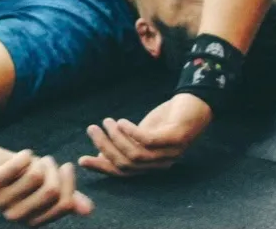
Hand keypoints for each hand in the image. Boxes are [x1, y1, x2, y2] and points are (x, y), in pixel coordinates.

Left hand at [0, 146, 94, 226]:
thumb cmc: (19, 174)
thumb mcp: (45, 184)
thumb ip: (66, 196)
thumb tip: (89, 209)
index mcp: (33, 220)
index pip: (64, 204)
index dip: (69, 183)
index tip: (67, 167)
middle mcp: (17, 216)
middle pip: (52, 191)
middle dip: (54, 170)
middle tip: (48, 160)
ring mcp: (1, 201)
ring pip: (36, 176)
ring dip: (39, 161)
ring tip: (33, 158)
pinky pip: (17, 167)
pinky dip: (24, 156)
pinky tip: (24, 154)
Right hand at [78, 93, 212, 176]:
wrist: (195, 104)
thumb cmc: (167, 120)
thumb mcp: (143, 134)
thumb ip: (126, 145)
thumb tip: (101, 154)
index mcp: (152, 165)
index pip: (123, 172)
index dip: (102, 167)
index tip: (81, 159)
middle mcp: (161, 163)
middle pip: (127, 163)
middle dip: (105, 147)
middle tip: (91, 129)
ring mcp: (170, 152)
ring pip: (136, 154)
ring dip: (116, 138)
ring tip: (106, 121)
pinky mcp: (176, 138)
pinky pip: (149, 141)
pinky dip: (131, 132)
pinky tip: (121, 121)